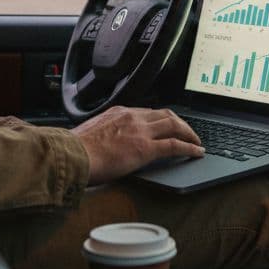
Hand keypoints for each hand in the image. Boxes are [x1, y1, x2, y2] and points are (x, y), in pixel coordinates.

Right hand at [73, 106, 203, 184]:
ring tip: (196, 142)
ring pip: (174, 125)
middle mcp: (132, 117)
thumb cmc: (75, 150)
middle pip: (165, 115)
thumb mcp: (90, 134)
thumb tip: (103, 144)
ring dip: (189, 133)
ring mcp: (140, 131)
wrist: (72, 156)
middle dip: (180, 122)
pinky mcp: (146, 148)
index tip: (167, 124)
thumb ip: (103, 135)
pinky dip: (189, 147)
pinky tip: (197, 152)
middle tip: (188, 132)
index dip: (161, 119)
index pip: (147, 112)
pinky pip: (175, 145)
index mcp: (119, 112)